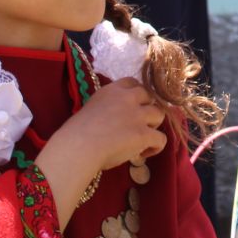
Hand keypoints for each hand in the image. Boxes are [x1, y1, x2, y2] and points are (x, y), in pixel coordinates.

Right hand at [37, 78, 165, 223]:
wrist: (78, 146)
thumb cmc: (76, 133)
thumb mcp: (90, 109)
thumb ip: (106, 108)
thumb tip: (112, 120)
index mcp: (112, 90)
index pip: (132, 83)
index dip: (136, 95)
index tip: (132, 106)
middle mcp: (128, 98)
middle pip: (150, 96)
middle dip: (147, 108)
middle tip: (138, 123)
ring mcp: (138, 115)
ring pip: (160, 114)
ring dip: (153, 125)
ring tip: (142, 138)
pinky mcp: (144, 134)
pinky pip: (161, 139)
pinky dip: (155, 147)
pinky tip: (143, 154)